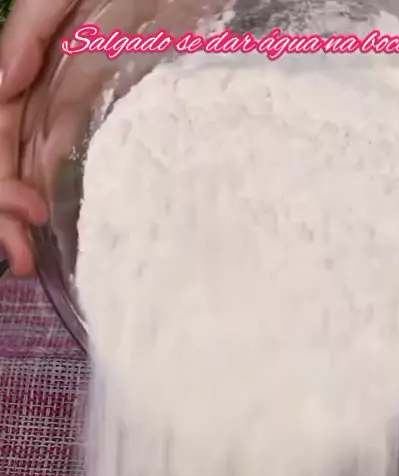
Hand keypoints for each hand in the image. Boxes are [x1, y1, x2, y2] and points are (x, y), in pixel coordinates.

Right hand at [0, 0, 76, 274]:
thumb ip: (32, 25)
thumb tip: (2, 83)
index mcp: (30, 74)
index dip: (1, 180)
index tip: (29, 210)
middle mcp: (47, 103)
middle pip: (10, 166)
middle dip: (7, 216)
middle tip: (25, 259)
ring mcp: (81, 122)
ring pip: (37, 178)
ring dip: (28, 226)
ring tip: (33, 264)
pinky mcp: (123, 135)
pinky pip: (89, 175)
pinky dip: (77, 211)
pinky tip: (75, 242)